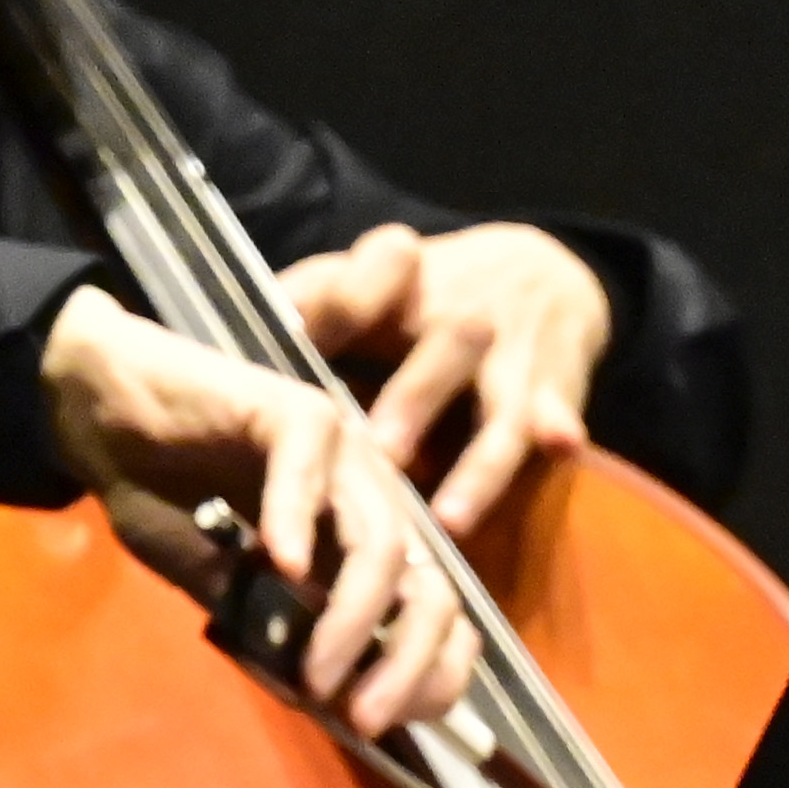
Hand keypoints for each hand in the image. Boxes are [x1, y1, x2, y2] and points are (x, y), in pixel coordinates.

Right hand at [42, 290, 471, 732]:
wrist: (99, 412)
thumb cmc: (160, 492)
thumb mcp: (217, 585)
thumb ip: (268, 631)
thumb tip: (317, 700)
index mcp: (362, 534)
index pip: (434, 607)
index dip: (431, 670)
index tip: (391, 723)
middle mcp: (368, 495)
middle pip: (431, 584)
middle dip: (408, 663)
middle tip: (362, 719)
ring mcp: (340, 451)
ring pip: (382, 542)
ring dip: (353, 619)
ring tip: (315, 675)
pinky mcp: (292, 410)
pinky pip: (310, 471)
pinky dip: (298, 523)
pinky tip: (277, 568)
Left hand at [275, 219, 613, 537]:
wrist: (543, 269)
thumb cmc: (425, 295)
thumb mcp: (365, 287)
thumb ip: (304, 311)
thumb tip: (229, 344)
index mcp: (399, 289)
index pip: (362, 284)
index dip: (333, 303)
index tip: (290, 331)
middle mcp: (460, 316)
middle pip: (440, 350)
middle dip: (412, 402)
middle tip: (377, 454)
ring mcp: (512, 352)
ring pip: (496, 404)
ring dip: (476, 462)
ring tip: (447, 518)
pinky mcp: (555, 382)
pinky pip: (557, 407)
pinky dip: (558, 424)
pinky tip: (559, 443)